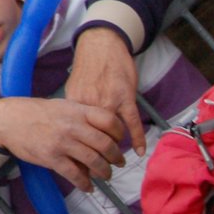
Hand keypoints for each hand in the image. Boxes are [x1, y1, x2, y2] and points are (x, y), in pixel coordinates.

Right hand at [0, 96, 127, 192]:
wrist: (7, 119)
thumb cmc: (37, 112)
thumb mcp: (64, 106)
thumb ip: (84, 116)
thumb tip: (105, 130)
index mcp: (78, 111)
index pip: (110, 121)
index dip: (120, 133)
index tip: (120, 141)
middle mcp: (73, 126)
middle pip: (105, 144)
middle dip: (116, 157)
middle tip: (119, 162)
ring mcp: (62, 143)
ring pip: (94, 161)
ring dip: (104, 172)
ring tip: (107, 175)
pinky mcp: (51, 158)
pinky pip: (75, 175)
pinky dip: (85, 184)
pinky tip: (88, 187)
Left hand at [66, 26, 145, 157]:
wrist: (101, 43)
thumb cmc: (89, 66)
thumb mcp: (74, 88)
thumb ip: (75, 108)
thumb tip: (73, 127)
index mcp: (75, 103)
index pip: (76, 134)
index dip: (79, 151)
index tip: (81, 166)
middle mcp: (89, 104)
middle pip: (93, 137)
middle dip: (96, 156)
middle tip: (100, 170)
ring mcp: (109, 101)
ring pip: (112, 133)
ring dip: (115, 149)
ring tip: (116, 161)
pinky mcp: (125, 97)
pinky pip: (132, 123)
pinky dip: (137, 138)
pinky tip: (140, 151)